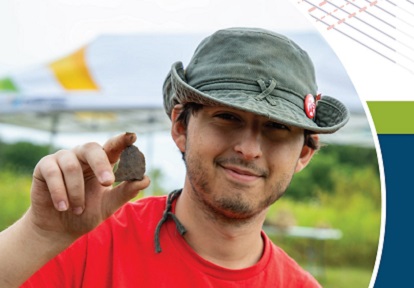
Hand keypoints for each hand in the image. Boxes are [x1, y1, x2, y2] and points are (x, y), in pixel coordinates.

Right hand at [28, 132, 149, 241]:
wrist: (59, 229)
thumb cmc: (86, 213)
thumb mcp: (108, 205)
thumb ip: (125, 192)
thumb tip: (145, 180)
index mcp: (102, 162)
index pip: (113, 146)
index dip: (122, 140)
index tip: (132, 136)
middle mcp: (83, 156)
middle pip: (92, 148)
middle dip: (101, 165)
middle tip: (107, 182)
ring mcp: (63, 159)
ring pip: (72, 166)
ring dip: (77, 191)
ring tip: (78, 209)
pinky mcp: (45, 166)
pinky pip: (54, 173)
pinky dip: (60, 192)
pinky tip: (62, 207)